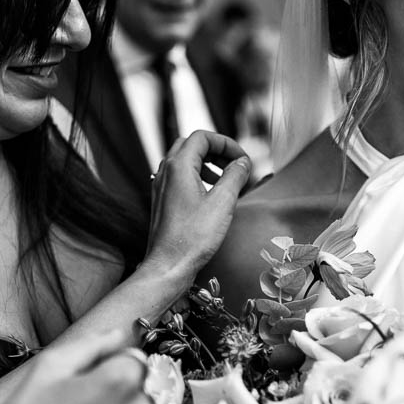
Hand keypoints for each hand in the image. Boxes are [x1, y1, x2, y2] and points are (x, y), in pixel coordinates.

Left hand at [145, 131, 251, 279]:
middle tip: (233, 164)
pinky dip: (197, 177)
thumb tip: (243, 162)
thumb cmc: (193, 238)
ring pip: (184, 161)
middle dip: (215, 150)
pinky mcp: (162, 201)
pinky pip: (179, 178)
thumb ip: (235, 176)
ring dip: (206, 164)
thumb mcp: (223, 203)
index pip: (202, 137)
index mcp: (179, 166)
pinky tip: (210, 196)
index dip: (226, 143)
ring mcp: (161, 187)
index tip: (242, 158)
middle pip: (191, 145)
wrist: (168, 265)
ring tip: (224, 179)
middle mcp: (165, 172)